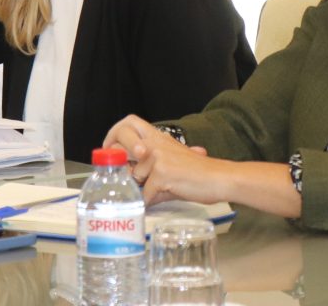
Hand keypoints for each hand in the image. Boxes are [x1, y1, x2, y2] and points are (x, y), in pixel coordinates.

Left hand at [105, 114, 223, 205]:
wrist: (219, 178)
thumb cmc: (198, 175)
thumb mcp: (171, 166)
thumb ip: (150, 173)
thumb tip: (135, 191)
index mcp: (157, 136)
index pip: (126, 125)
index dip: (114, 136)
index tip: (109, 150)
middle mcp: (154, 142)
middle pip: (122, 154)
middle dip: (123, 170)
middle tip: (130, 180)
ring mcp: (156, 156)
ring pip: (134, 179)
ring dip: (145, 190)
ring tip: (167, 188)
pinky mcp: (161, 173)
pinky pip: (145, 195)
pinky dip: (152, 202)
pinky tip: (168, 196)